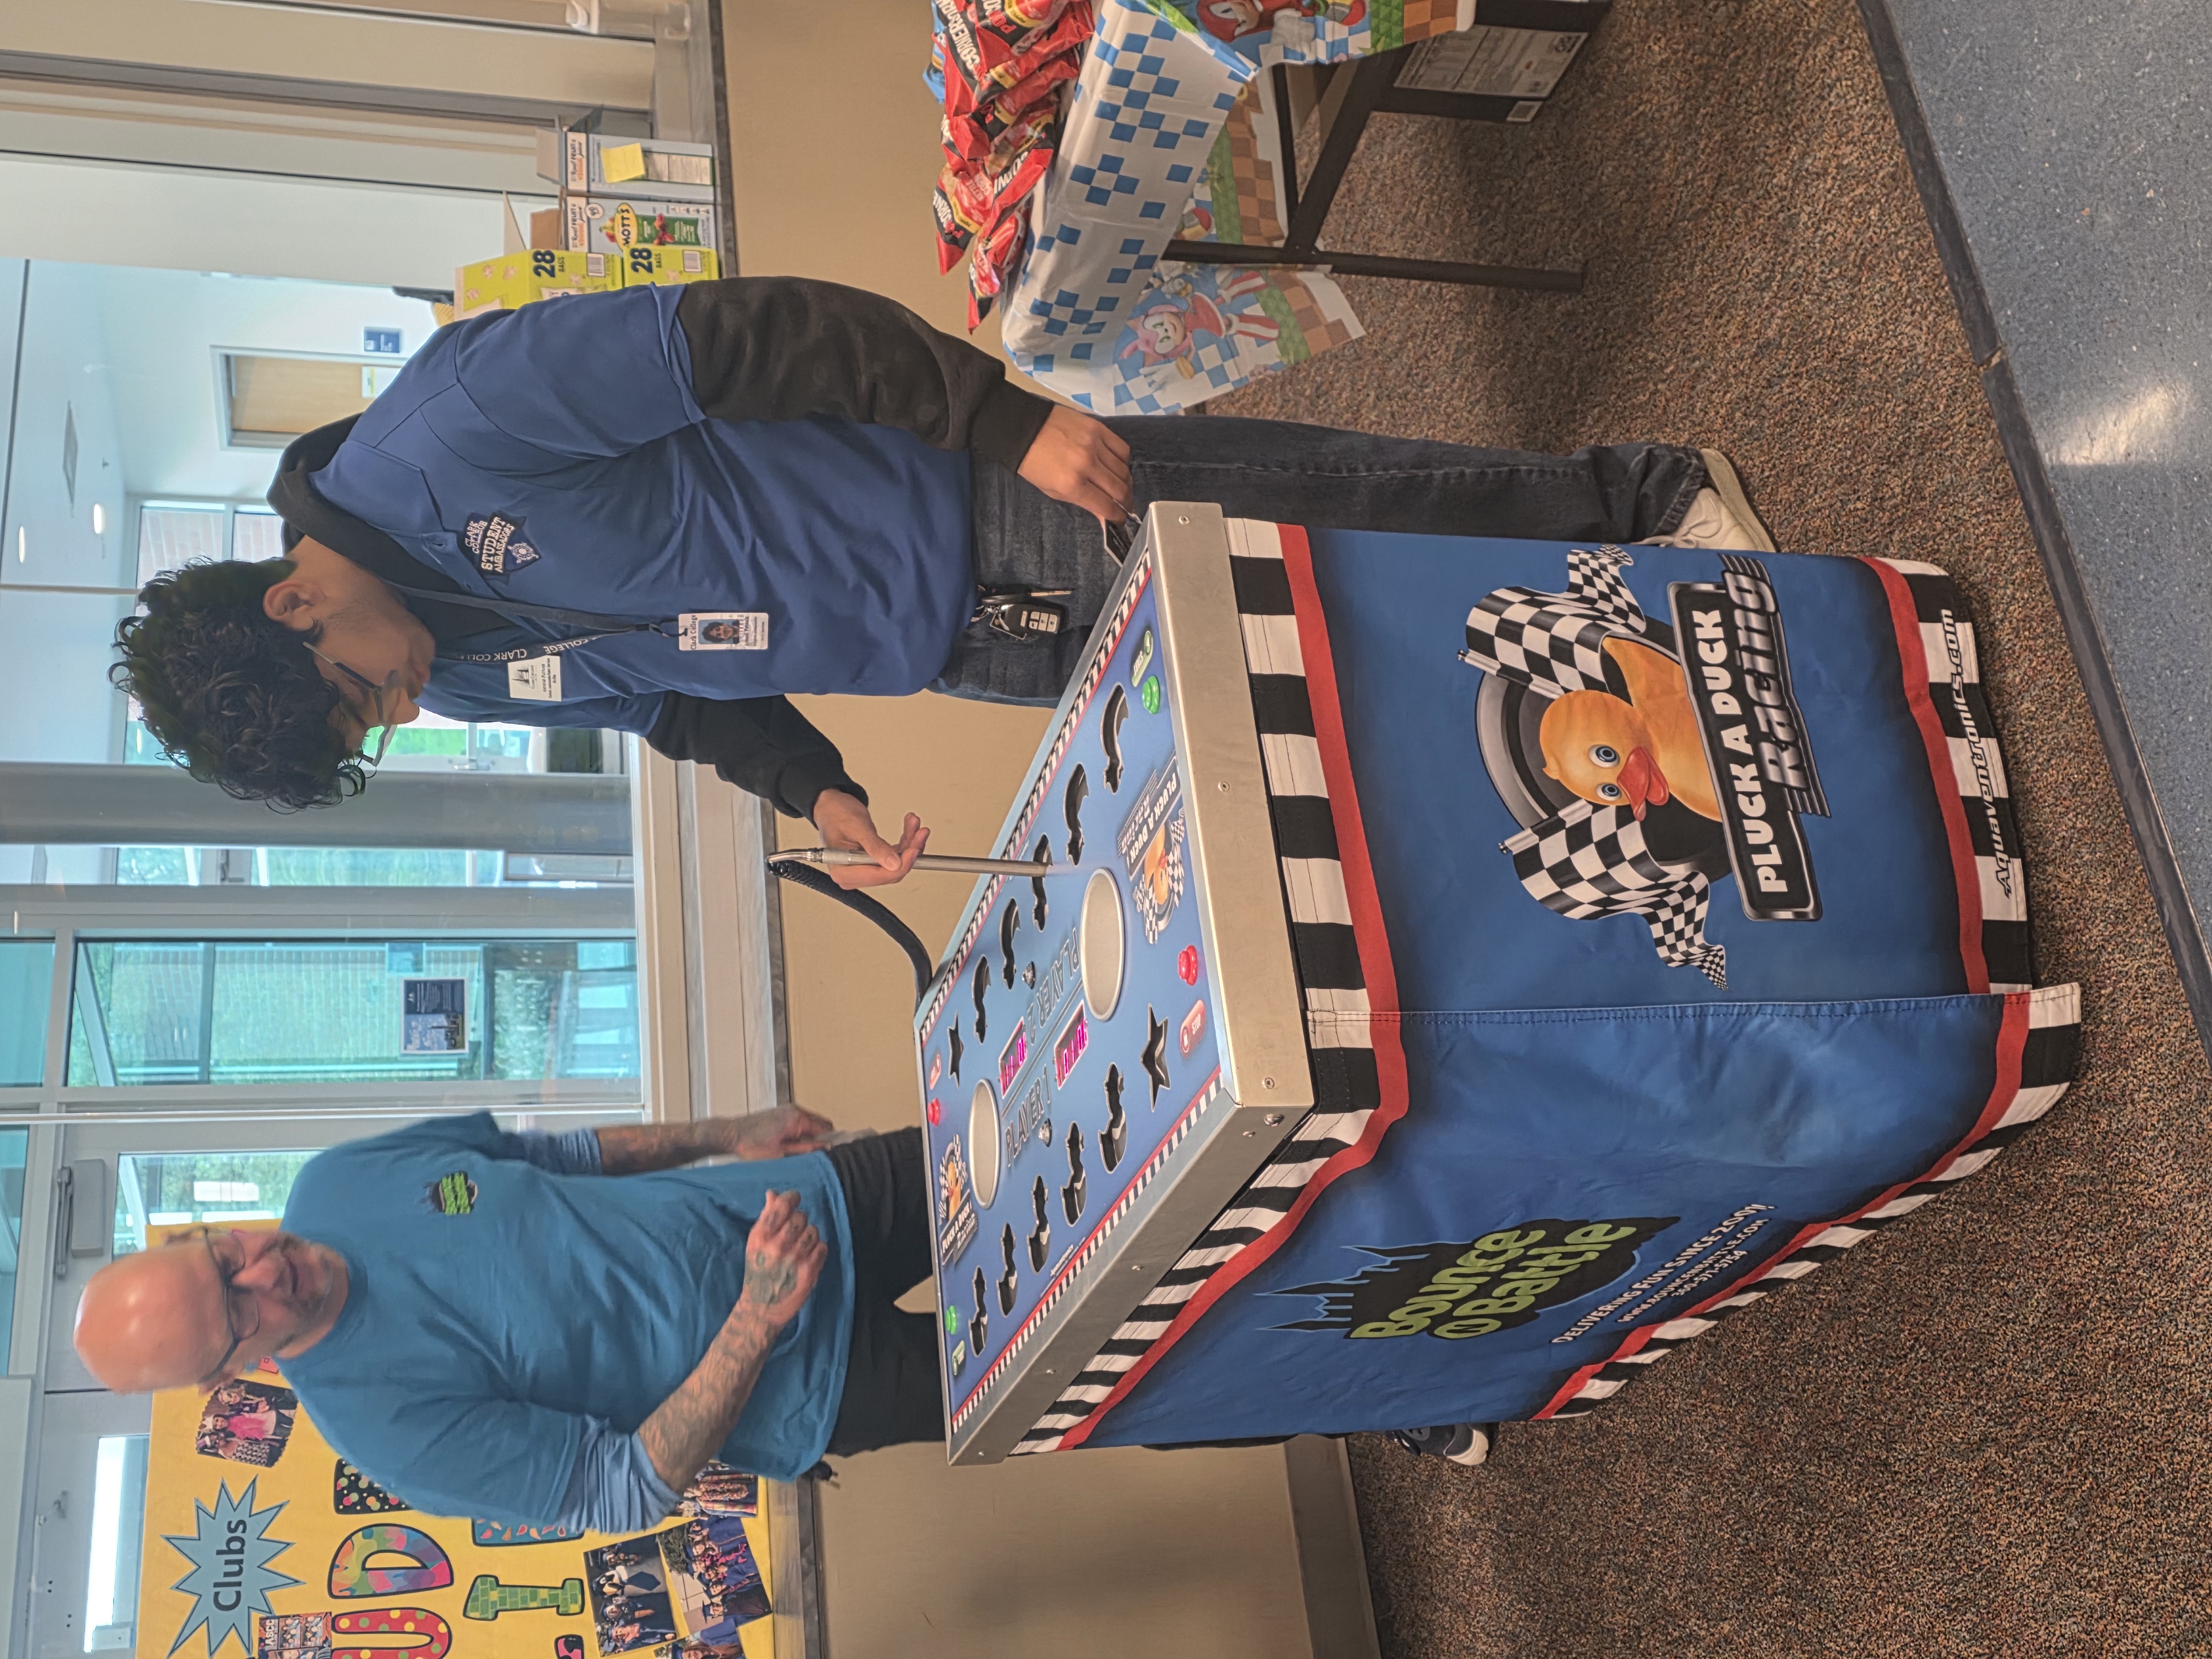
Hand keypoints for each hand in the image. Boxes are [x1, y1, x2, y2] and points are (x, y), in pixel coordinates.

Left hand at [721, 1105, 835, 1160]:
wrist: (730, 1134)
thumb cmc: (752, 1146)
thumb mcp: (781, 1153)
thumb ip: (806, 1149)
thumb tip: (826, 1148)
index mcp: (798, 1118)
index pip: (826, 1128)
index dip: (828, 1142)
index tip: (827, 1155)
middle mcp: (795, 1109)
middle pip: (820, 1124)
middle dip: (819, 1138)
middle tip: (812, 1155)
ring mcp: (787, 1109)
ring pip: (809, 1123)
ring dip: (808, 1135)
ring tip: (798, 1151)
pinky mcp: (780, 1112)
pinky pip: (798, 1121)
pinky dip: (799, 1131)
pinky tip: (789, 1144)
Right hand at [738, 1190, 826, 1326]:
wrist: (762, 1307)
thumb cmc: (758, 1271)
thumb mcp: (755, 1243)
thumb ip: (767, 1216)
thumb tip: (773, 1193)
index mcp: (761, 1236)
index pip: (783, 1205)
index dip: (792, 1198)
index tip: (793, 1200)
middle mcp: (778, 1245)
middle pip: (801, 1217)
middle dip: (799, 1221)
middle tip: (794, 1232)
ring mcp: (795, 1259)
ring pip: (814, 1231)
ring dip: (809, 1236)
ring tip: (801, 1246)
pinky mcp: (810, 1271)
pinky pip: (823, 1247)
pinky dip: (818, 1250)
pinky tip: (807, 1257)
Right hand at [812, 788, 927, 888]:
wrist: (830, 805)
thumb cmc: (835, 813)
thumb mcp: (857, 827)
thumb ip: (875, 847)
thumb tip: (894, 864)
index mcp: (844, 871)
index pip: (880, 876)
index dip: (901, 864)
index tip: (915, 849)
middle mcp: (853, 874)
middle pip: (891, 872)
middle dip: (909, 851)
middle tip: (920, 833)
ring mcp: (862, 870)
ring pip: (896, 864)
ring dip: (909, 844)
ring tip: (915, 825)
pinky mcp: (871, 862)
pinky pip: (893, 857)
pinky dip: (904, 842)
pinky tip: (910, 828)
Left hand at [1017, 405, 1133, 527]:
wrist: (1024, 429)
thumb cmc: (1034, 465)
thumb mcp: (1053, 491)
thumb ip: (1083, 502)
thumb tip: (1105, 517)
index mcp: (1072, 485)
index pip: (1105, 505)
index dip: (1117, 516)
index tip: (1120, 519)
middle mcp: (1087, 465)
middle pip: (1119, 489)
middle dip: (1125, 502)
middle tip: (1126, 505)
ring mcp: (1094, 445)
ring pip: (1123, 470)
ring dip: (1126, 483)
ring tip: (1123, 488)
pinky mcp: (1099, 428)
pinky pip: (1122, 449)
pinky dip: (1123, 461)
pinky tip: (1118, 466)